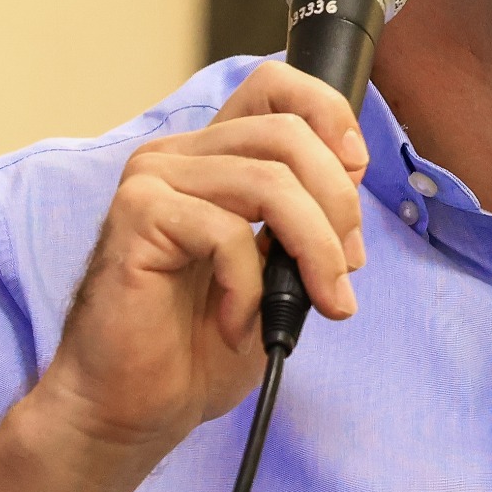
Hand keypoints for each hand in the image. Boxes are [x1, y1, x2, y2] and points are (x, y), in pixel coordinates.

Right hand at [29, 63, 368, 464]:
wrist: (135, 404)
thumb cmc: (201, 340)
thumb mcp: (281, 267)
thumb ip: (310, 213)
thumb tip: (353, 172)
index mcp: (215, 156)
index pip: (276, 87)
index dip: (329, 114)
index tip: (356, 169)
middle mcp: (179, 155)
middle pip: (289, 136)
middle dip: (338, 206)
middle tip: (343, 272)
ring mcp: (152, 180)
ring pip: (271, 184)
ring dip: (314, 251)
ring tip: (318, 302)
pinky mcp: (136, 216)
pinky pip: (229, 234)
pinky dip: (250, 287)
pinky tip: (234, 322)